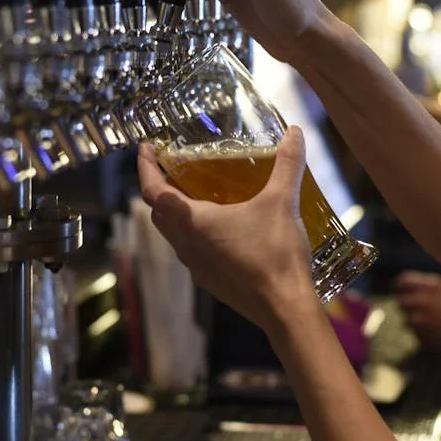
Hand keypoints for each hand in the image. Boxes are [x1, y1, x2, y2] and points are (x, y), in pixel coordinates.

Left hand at [136, 127, 318, 333]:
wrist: (284, 308)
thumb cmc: (275, 254)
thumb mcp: (282, 202)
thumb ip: (287, 164)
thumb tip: (295, 131)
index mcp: (193, 222)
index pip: (152, 191)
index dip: (145, 167)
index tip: (146, 149)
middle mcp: (186, 245)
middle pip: (158, 213)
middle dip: (159, 189)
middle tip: (173, 170)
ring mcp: (196, 267)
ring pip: (173, 235)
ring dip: (175, 213)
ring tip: (195, 195)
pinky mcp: (210, 281)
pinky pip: (191, 252)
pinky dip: (193, 234)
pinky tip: (220, 229)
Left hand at [392, 271, 440, 350]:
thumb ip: (435, 286)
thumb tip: (418, 284)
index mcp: (430, 287)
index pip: (402, 282)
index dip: (400, 286)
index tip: (399, 289)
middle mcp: (421, 302)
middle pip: (400, 302)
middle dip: (406, 305)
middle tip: (415, 309)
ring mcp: (420, 321)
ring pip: (407, 321)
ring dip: (415, 322)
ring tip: (433, 324)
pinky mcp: (422, 338)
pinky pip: (416, 335)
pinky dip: (423, 335)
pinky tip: (438, 334)